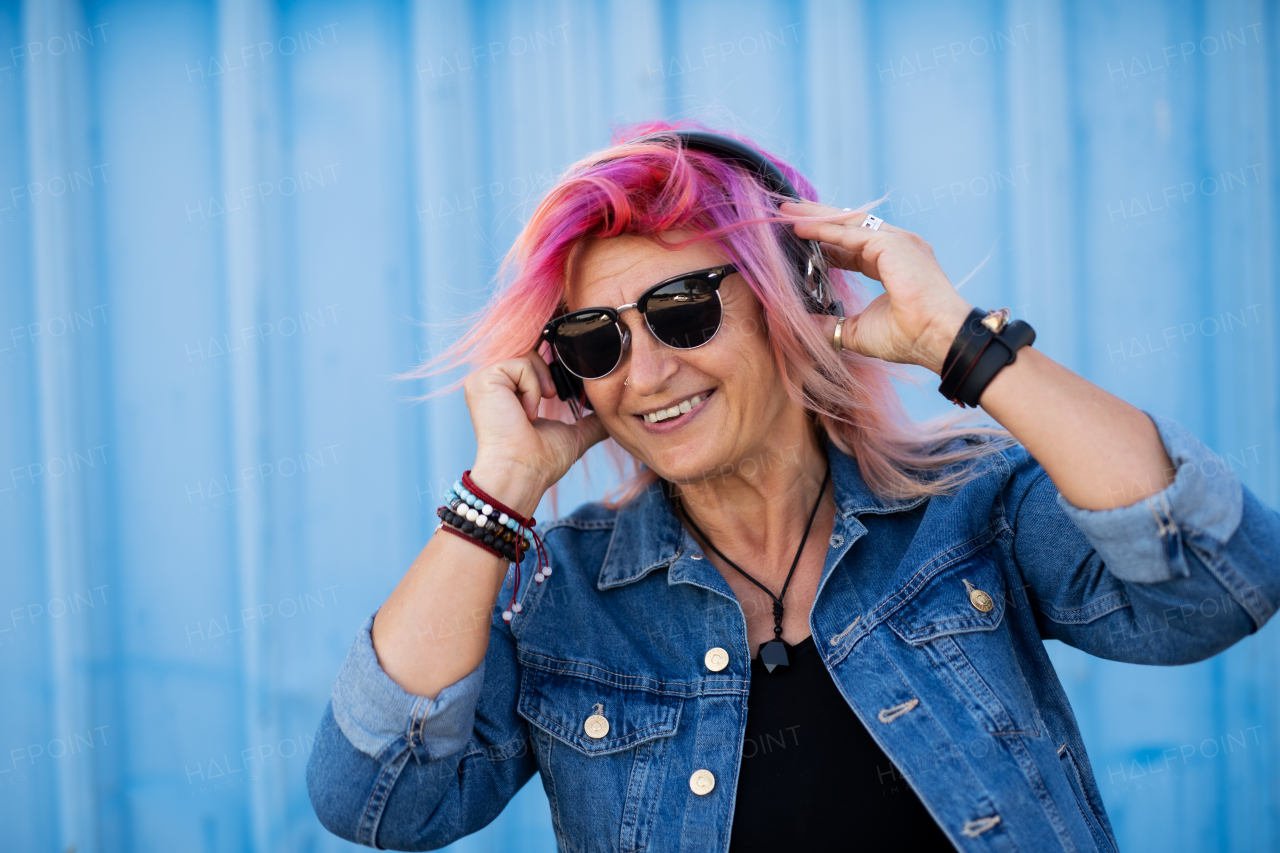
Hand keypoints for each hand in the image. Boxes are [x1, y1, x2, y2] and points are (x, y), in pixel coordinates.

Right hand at [464, 351, 608, 514]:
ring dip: (542, 384)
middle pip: (532, 353)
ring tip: (534, 412)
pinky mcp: (482, 380)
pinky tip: (525, 412)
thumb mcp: (570, 434)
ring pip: (528, 356)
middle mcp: (492, 384)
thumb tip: (609, 417)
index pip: (532, 362)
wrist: (522, 472)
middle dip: (550, 376)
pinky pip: (520, 364)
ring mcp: (483, 380)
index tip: (562, 386)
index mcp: (507, 392)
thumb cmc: (540, 461)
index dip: (552, 368)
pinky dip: (532, 388)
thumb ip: (588, 422)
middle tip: (550, 400)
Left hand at [782, 201, 972, 373]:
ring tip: (787, 212)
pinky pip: (849, 233)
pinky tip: (800, 228)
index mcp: (893, 263)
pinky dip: (823, 229)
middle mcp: (897, 246)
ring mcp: (897, 241)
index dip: (826, 241)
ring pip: (847, 223)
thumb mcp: (858, 331)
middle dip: (817, 219)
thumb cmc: (909, 338)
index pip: (853, 246)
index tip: (800, 238)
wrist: (937, 338)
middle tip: (787, 213)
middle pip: (849, 226)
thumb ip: (831, 325)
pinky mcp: (892, 244)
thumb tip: (802, 324)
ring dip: (815, 217)